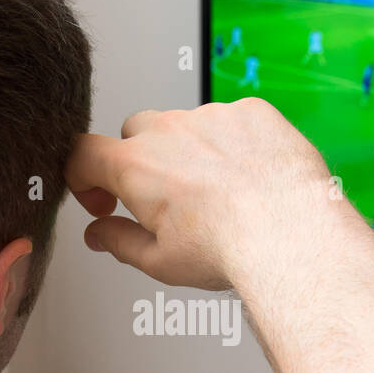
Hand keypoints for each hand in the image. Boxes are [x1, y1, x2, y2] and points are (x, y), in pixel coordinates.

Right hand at [64, 97, 330, 289]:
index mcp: (134, 166)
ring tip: (220, 193)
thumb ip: (119, 242)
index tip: (102, 201)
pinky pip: (232, 119)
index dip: (83, 178)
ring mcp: (211, 115)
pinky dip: (234, 143)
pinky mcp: (251, 111)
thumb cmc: (227, 249)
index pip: (83, 154)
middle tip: (165, 199)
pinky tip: (249, 177)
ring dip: (192, 151)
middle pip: (135, 133)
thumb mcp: (158, 261)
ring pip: (187, 125)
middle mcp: (167, 130)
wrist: (290, 233)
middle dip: (141, 162)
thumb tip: (99, 235)